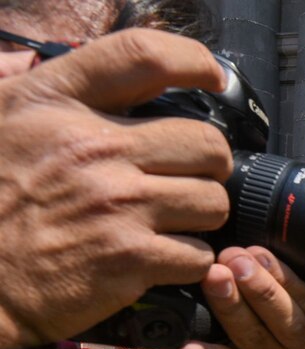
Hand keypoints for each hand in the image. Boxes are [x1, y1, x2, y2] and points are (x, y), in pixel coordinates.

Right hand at [0, 29, 230, 348]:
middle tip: (186, 180)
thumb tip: (78, 66)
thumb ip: (47, 87)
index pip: (144, 56)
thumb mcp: (5, 121)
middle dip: (208, 167)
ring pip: (213, 202)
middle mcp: (90, 147)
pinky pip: (199, 254)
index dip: (193, 61)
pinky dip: (187, 263)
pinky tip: (158, 260)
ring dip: (199, 218)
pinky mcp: (128, 256)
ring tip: (168, 223)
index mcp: (56, 103)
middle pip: (206, 143)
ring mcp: (114, 203)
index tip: (212, 77)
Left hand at [174, 247, 304, 348]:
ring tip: (212, 279)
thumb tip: (244, 242)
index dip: (276, 269)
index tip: (252, 249)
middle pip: (278, 311)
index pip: (301, 290)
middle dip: (255, 283)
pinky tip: (187, 347)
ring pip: (251, 334)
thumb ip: (271, 271)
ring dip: (230, 306)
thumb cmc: (266, 320)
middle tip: (232, 258)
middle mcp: (296, 338)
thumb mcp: (282, 295)